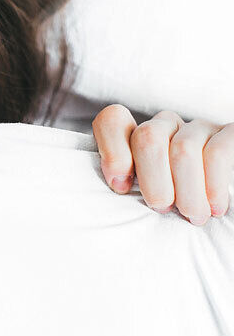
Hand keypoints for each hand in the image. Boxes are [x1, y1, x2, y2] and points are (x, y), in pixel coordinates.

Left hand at [92, 104, 233, 225]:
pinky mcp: (229, 134)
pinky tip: (215, 207)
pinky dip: (214, 186)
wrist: (216, 205)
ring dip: (186, 191)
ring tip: (193, 215)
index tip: (122, 187)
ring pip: (183, 150)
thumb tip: (119, 184)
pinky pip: (217, 154)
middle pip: (148, 137)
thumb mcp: (146, 195)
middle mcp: (166, 125)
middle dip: (153, 180)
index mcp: (138, 136)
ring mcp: (199, 127)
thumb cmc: (177, 205)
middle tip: (162, 208)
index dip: (113, 152)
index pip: (112, 120)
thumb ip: (127, 183)